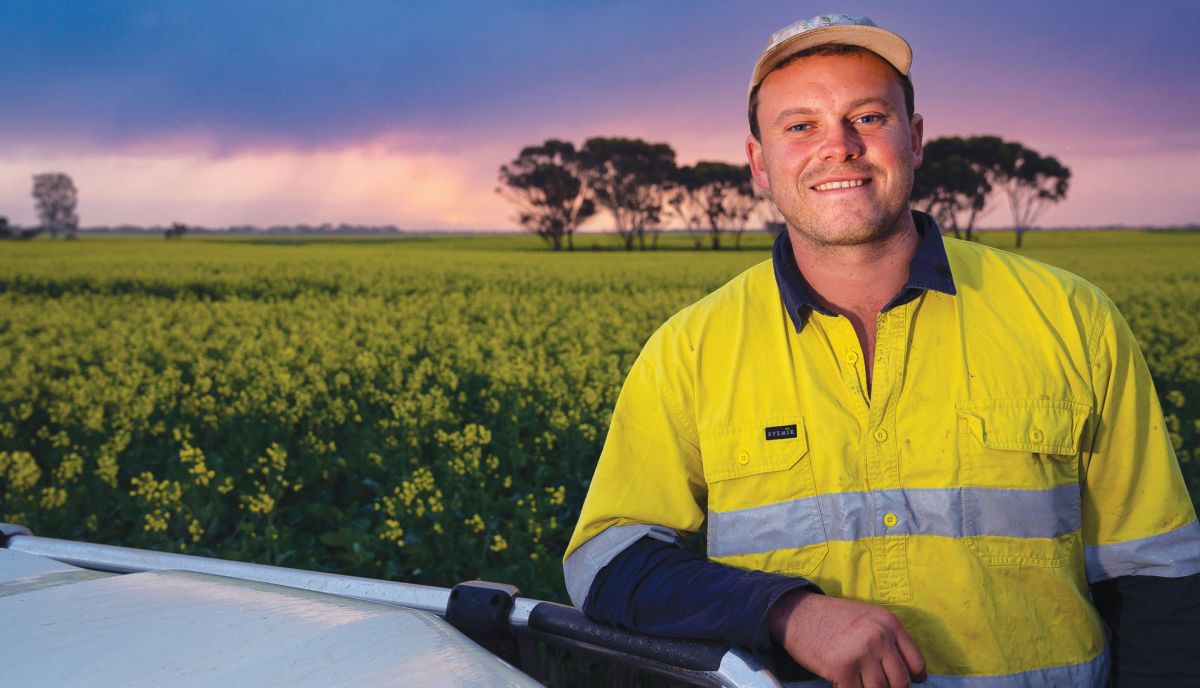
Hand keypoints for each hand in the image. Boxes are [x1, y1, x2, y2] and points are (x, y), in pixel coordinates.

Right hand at [768, 589, 926, 686]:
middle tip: (877, 684)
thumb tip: (910, 674)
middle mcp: (879, 637)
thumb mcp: (868, 618)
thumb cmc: (832, 618)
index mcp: (889, 623)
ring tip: (860, 682)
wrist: (797, 613)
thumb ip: (888, 640)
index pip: (916, 663)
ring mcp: (861, 653)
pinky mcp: (842, 668)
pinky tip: (844, 684)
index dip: (913, 678)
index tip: (903, 682)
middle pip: (900, 682)